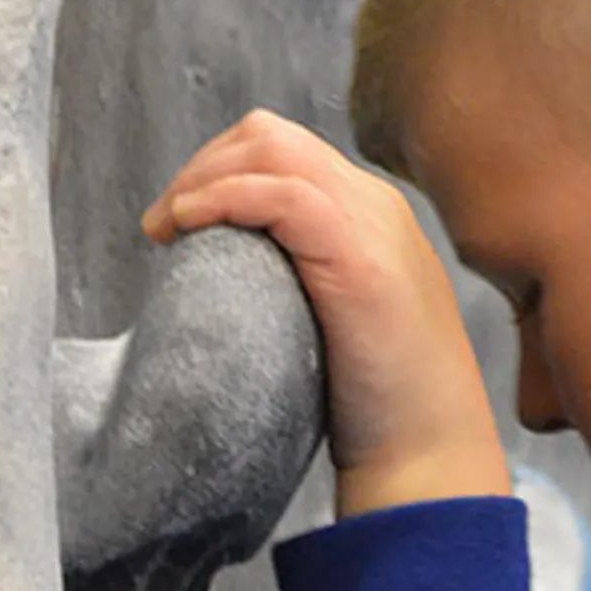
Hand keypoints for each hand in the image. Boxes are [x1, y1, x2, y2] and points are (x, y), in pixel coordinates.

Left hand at [143, 112, 509, 520]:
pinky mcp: (361, 260)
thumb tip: (226, 279)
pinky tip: (188, 226)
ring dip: (202, 177)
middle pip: (272, 137)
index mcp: (371, 217)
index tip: (177, 222)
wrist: (429, 453)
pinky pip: (285, 194)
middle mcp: (375, 206)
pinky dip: (225, 197)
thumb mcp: (332, 322)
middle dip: (202, 165)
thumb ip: (297, 284)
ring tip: (165, 226)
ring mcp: (373, 227)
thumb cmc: (376, 407)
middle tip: (161, 224)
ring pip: (274, 149)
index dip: (220, 171)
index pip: (286, 152)